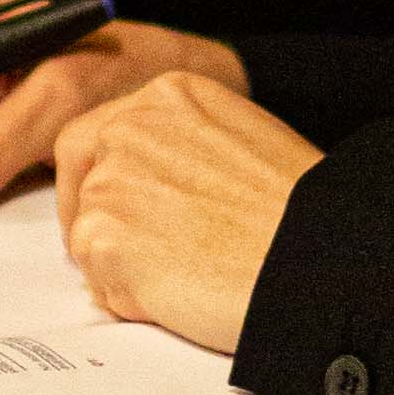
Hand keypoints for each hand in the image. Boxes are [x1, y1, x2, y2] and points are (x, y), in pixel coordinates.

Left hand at [50, 72, 323, 351]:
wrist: (314, 258)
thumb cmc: (300, 213)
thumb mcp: (240, 142)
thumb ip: (183, 149)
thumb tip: (150, 189)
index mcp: (169, 95)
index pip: (102, 131)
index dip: (103, 173)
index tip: (120, 205)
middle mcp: (129, 126)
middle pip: (79, 173)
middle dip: (90, 213)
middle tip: (124, 251)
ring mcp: (110, 181)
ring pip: (87, 232)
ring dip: (122, 263)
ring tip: (187, 279)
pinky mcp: (102, 237)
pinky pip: (98, 281)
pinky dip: (130, 299)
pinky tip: (182, 297)